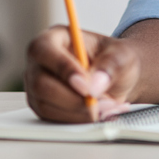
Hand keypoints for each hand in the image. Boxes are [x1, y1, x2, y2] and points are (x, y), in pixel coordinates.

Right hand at [24, 25, 138, 122]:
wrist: (119, 77)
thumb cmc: (116, 59)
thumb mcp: (121, 54)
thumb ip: (111, 65)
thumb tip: (95, 86)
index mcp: (53, 38)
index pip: (44, 51)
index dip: (63, 69)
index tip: (86, 87)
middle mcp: (39, 62)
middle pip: (40, 84)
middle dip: (73, 99)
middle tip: (101, 103)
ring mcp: (37, 86)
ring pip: (46, 106)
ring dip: (78, 112)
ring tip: (107, 107)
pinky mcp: (43, 106)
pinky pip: (53, 119)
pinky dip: (77, 120)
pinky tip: (99, 113)